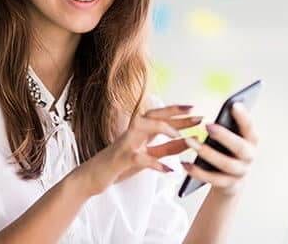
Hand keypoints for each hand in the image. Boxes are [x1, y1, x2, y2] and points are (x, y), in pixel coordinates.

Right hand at [73, 104, 201, 196]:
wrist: (91, 177)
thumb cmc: (119, 165)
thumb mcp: (147, 156)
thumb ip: (166, 149)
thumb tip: (188, 142)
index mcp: (139, 132)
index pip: (160, 116)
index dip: (178, 112)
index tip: (196, 110)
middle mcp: (132, 133)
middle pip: (153, 115)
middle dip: (175, 113)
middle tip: (196, 113)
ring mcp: (125, 144)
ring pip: (143, 127)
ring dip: (162, 128)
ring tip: (179, 136)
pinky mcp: (121, 159)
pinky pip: (139, 158)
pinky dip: (155, 164)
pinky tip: (169, 170)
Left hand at [181, 102, 257, 196]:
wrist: (232, 180)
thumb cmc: (228, 151)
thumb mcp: (231, 137)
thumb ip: (228, 125)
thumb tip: (219, 109)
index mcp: (251, 141)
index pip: (250, 128)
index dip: (244, 117)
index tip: (233, 104)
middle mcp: (249, 157)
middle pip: (239, 147)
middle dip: (224, 136)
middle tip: (208, 125)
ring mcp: (240, 172)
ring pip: (225, 164)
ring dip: (206, 152)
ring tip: (189, 141)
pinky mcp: (229, 185)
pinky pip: (213, 179)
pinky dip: (198, 172)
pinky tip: (185, 163)